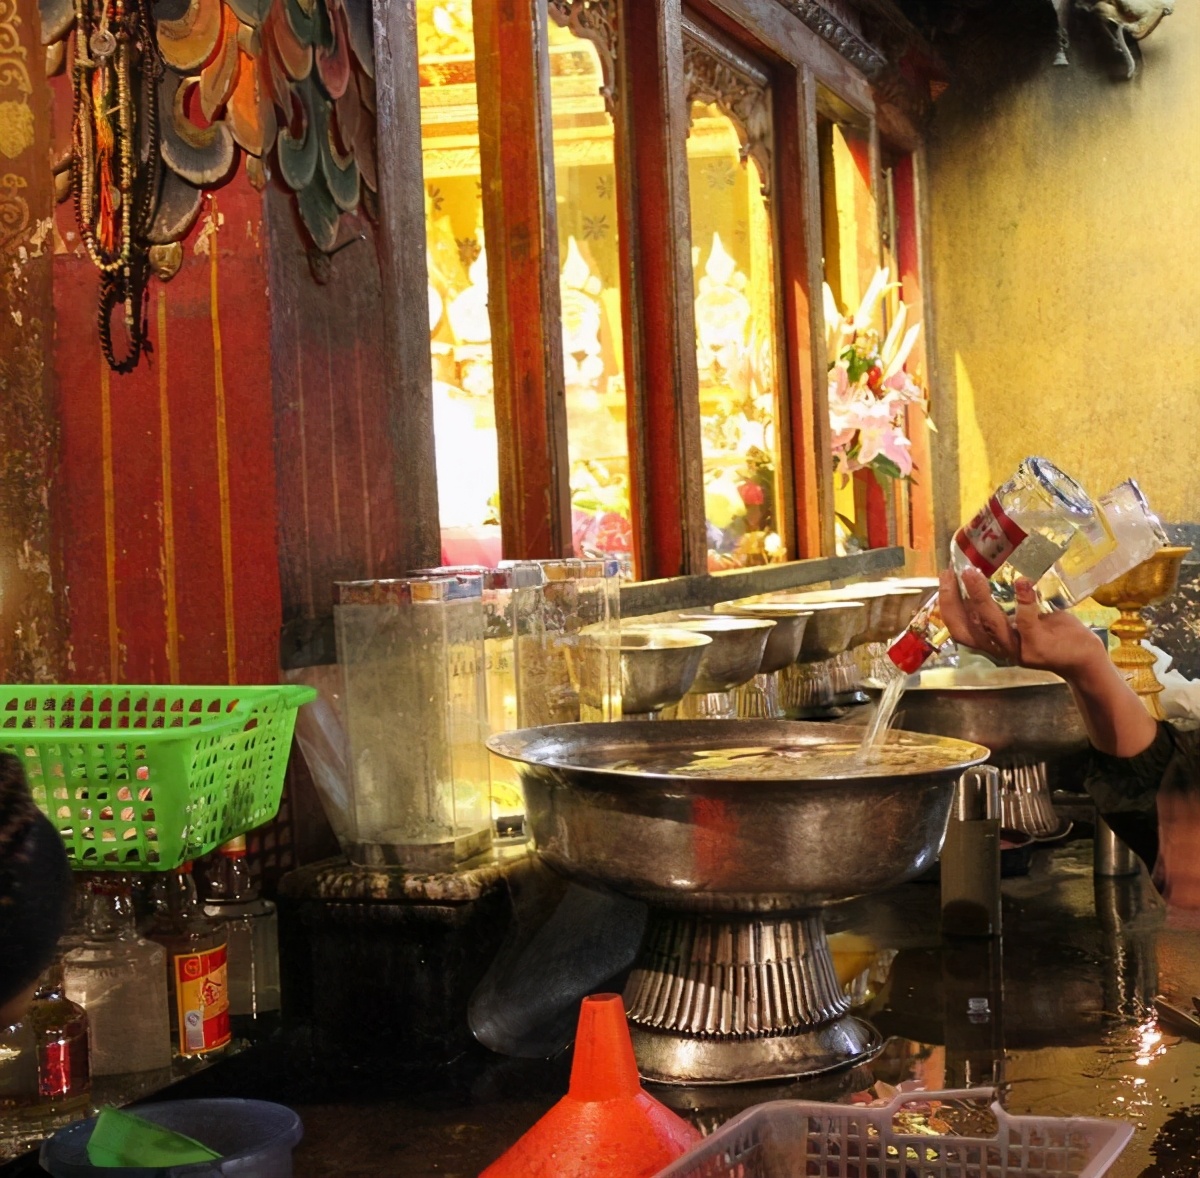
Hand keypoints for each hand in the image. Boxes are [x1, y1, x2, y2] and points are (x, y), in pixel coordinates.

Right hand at [937, 566, 1107, 677]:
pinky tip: (1022, 582)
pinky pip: (1026, 623)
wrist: (1083, 658)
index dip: (946, 604)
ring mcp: (1018, 650)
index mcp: (991, 641)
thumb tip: (995, 568)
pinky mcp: (1039, 648)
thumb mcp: (1023, 620)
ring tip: (974, 574)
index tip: (944, 577)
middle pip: (967, 628)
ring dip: (979, 597)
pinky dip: (1023, 601)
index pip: (958, 628)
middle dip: (954, 600)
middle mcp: (999, 648)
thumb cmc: (1052, 633)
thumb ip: (1006, 605)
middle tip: (954, 573)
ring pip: (992, 624)